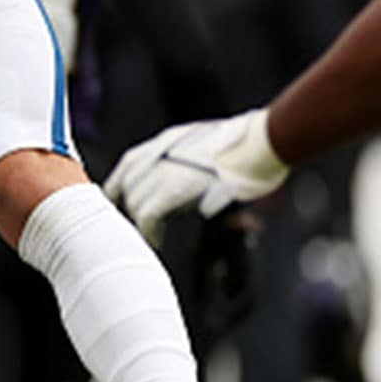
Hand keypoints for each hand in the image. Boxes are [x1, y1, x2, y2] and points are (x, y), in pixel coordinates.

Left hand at [102, 109, 288, 243]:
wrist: (262, 141)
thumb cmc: (250, 147)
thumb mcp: (209, 146)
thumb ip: (190, 162)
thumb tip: (194, 188)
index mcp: (167, 140)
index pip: (129, 164)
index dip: (119, 186)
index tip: (118, 203)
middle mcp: (159, 151)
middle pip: (125, 184)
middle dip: (128, 208)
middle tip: (139, 227)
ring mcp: (164, 168)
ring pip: (134, 201)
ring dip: (141, 222)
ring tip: (153, 237)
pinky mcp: (173, 188)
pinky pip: (146, 215)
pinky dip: (149, 231)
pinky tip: (157, 241)